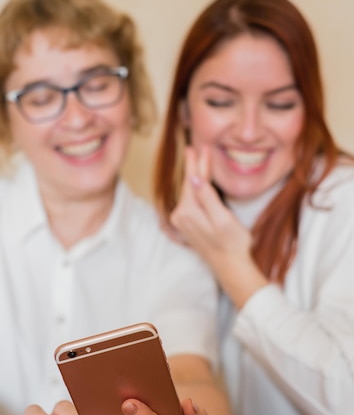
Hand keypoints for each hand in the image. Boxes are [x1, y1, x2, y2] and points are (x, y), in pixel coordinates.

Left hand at [171, 146, 267, 307]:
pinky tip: (198, 181)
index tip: (202, 146)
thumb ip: (207, 197)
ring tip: (197, 158)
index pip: (193, 180)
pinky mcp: (188, 225)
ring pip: (190, 193)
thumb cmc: (233, 244)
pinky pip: (192, 202)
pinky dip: (196, 190)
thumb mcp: (223, 218)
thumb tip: (193, 178)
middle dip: (195, 166)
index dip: (199, 163)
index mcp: (188, 212)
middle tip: (195, 147)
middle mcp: (180, 216)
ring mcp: (183, 222)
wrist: (232, 268)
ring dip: (195, 176)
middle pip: (189, 185)